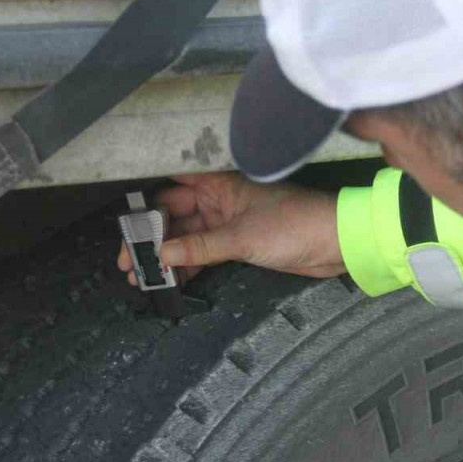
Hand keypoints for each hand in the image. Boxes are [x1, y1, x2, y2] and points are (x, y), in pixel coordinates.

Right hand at [116, 172, 345, 285]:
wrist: (337, 243)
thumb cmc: (298, 223)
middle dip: (150, 237)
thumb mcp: (241, 237)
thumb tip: (163, 254)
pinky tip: (169, 279)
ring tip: (142, 274)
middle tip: (128, 258)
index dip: (146, 201)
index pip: (171, 184)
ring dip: (166, 255)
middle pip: (174, 215)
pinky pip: (203, 252)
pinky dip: (187, 265)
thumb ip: (200, 247)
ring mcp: (229, 222)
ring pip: (187, 237)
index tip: (125, 221)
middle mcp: (221, 199)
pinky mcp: (239, 243)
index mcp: (220, 183)